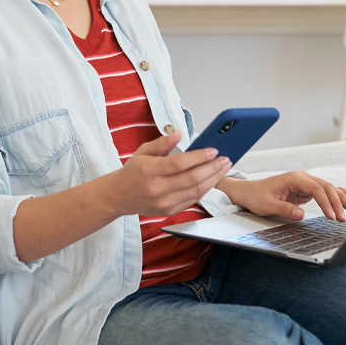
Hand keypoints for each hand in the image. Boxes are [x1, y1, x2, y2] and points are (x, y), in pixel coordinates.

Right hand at [109, 131, 231, 216]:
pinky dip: (205, 189)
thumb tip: (179, 133)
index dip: (199, 157)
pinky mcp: (169, 211)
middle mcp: (157, 189)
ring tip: (224, 168)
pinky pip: (192, 200)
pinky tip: (212, 179)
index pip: (179, 163)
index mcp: (149, 171)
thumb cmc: (133, 171)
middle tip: (226, 159)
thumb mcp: (143, 151)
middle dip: (213, 168)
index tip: (214, 150)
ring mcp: (164, 203)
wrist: (119, 196)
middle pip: (192, 178)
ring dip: (213, 179)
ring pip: (196, 191)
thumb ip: (162, 143)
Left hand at [219, 172, 345, 221]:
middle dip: (336, 202)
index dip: (326, 202)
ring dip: (339, 198)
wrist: (249, 192)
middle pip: (325, 187)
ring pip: (327, 188)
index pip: (316, 189)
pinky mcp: (305, 190)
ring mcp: (304, 183)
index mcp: (294, 178)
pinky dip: (337, 193)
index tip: (331, 216)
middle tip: (342, 218)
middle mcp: (302, 177)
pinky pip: (324, 191)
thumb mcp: (268, 205)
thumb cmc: (257, 197)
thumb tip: (301, 214)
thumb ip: (285, 209)